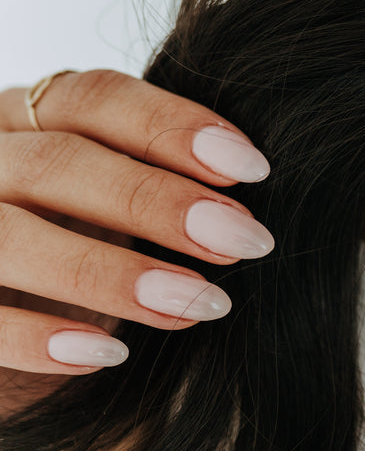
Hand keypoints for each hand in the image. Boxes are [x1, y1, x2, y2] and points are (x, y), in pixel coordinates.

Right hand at [0, 69, 273, 407]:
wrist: (11, 344)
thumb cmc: (81, 264)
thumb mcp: (120, 214)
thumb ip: (168, 194)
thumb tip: (254, 216)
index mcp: (27, 121)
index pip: (92, 97)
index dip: (172, 126)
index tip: (252, 169)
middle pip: (58, 163)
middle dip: (160, 202)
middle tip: (246, 241)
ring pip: (10, 235)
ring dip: (113, 273)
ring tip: (200, 303)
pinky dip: (38, 336)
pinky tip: (107, 353)